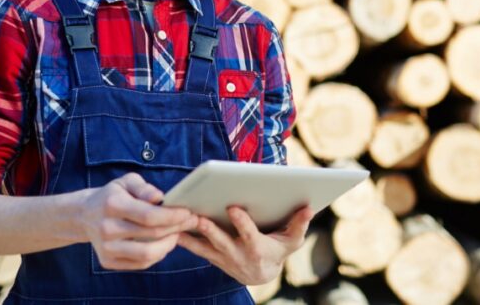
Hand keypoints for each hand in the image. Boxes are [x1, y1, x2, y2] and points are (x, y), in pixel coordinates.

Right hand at [79, 173, 197, 269]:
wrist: (84, 215)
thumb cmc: (112, 195)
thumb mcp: (126, 182)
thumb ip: (144, 188)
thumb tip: (159, 197)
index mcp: (112, 205)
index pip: (148, 215)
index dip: (172, 216)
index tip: (188, 212)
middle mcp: (107, 228)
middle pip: (151, 234)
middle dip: (177, 228)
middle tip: (191, 221)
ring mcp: (106, 248)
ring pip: (147, 254)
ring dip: (169, 244)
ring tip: (178, 233)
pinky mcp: (107, 261)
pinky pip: (140, 263)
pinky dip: (157, 255)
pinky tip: (164, 243)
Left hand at [177, 205, 313, 285]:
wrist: (262, 274)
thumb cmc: (278, 251)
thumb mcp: (292, 240)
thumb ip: (299, 224)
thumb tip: (309, 207)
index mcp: (258, 249)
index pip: (249, 234)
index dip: (241, 222)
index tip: (233, 207)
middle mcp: (239, 255)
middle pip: (222, 242)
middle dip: (210, 230)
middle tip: (197, 217)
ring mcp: (223, 258)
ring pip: (204, 247)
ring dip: (190, 236)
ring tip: (175, 224)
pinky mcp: (213, 258)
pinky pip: (196, 249)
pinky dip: (185, 240)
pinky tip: (170, 229)